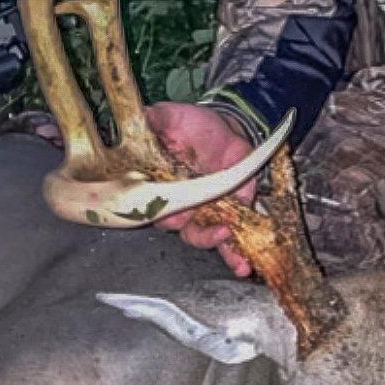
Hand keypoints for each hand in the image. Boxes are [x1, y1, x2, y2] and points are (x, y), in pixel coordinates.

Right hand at [147, 102, 258, 275]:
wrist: (222, 126)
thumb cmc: (188, 124)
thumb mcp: (168, 117)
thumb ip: (154, 121)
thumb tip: (141, 119)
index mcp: (159, 185)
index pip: (155, 207)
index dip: (166, 214)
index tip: (180, 214)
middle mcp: (178, 204)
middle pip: (183, 229)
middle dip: (201, 236)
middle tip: (217, 232)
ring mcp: (203, 212)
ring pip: (206, 238)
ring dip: (222, 250)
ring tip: (236, 260)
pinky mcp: (228, 214)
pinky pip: (231, 239)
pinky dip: (237, 255)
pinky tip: (244, 267)